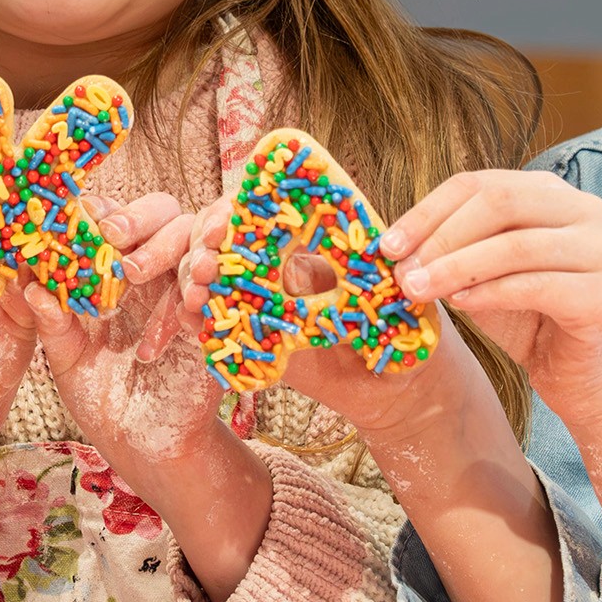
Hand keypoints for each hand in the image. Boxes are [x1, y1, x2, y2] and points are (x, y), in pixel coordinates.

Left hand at [26, 193, 219, 466]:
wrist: (142, 443)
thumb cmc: (101, 395)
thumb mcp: (68, 360)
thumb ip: (53, 324)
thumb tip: (31, 287)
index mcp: (115, 270)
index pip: (114, 218)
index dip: (102, 210)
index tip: (82, 214)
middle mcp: (156, 271)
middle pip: (163, 214)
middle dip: (139, 218)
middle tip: (113, 235)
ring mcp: (188, 291)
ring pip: (198, 241)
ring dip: (176, 248)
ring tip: (142, 270)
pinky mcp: (215, 320)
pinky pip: (220, 291)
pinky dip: (205, 291)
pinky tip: (190, 302)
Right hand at [169, 190, 472, 444]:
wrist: (403, 392)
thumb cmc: (412, 333)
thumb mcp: (397, 296)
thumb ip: (377, 278)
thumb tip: (360, 256)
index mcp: (316, 243)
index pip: (263, 208)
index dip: (236, 209)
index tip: (225, 223)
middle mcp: (284, 265)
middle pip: (225, 236)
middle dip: (203, 242)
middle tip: (204, 265)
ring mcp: (264, 300)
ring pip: (212, 274)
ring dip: (192, 277)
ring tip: (196, 295)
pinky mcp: (255, 340)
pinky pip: (216, 322)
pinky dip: (194, 316)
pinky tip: (190, 319)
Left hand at [381, 170, 601, 433]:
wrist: (584, 375)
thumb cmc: (530, 318)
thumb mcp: (482, 274)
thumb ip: (452, 250)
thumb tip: (393, 245)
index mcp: (550, 193)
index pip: (479, 184)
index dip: (427, 211)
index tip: (388, 245)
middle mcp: (583, 210)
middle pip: (499, 202)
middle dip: (441, 236)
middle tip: (403, 271)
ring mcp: (600, 250)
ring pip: (515, 245)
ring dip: (457, 267)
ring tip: (418, 290)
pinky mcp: (601, 295)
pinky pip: (535, 286)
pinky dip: (490, 293)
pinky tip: (460, 306)